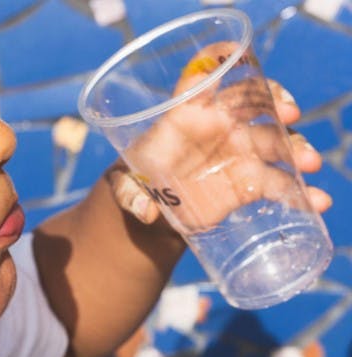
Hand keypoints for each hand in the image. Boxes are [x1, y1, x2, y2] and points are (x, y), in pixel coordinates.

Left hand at [107, 43, 331, 228]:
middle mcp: (217, 126)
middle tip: (289, 114)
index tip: (238, 57)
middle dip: (274, 102)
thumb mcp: (126, 188)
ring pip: (274, 141)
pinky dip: (299, 191)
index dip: (218, 60)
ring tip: (310, 163)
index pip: (201, 77)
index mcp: (184, 114)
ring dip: (296, 147)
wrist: (157, 209)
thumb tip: (145, 213)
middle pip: (252, 102)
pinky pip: (279, 181)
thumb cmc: (140, 184)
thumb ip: (130, 196)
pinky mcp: (249, 181)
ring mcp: (238, 152)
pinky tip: (315, 200)